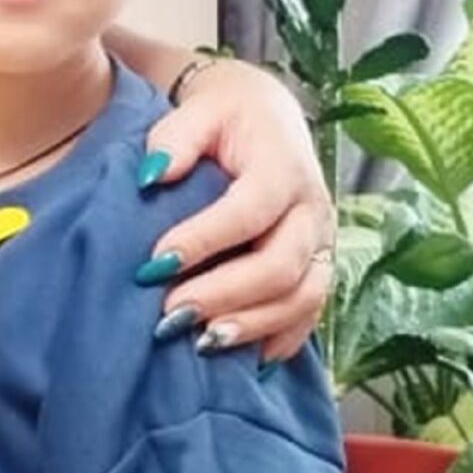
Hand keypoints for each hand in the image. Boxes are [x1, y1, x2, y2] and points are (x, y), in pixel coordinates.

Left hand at [141, 59, 334, 363]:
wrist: (269, 116)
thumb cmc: (225, 115)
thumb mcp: (198, 111)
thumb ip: (174, 139)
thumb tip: (149, 175)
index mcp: (283, 167)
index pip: (249, 211)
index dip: (204, 240)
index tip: (155, 262)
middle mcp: (312, 210)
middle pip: (280, 265)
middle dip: (224, 295)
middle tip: (170, 314)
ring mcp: (322, 243)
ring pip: (301, 298)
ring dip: (252, 325)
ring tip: (201, 343)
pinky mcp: (320, 266)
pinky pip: (311, 313)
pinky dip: (280, 338)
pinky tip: (245, 360)